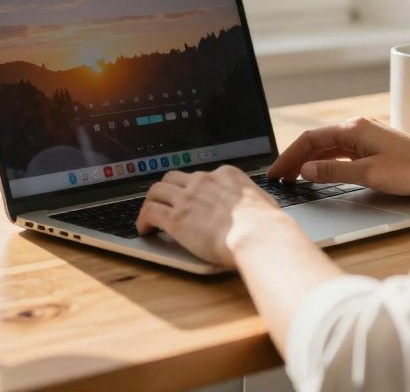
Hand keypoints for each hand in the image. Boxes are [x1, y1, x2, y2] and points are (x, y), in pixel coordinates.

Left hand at [135, 165, 296, 267]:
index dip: (192, 187)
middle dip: (167, 189)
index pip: (201, 176)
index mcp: (226, 175)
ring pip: (157, 191)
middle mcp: (203, 181)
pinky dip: (143, 219)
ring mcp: (187, 198)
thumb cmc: (266, 224)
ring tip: (148, 214)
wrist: (257, 235)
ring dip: (150, 202)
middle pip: (174, 178)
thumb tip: (258, 206)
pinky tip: (144, 229)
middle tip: (165, 202)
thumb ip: (253, 200)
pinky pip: (150, 212)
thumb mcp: (264, 202)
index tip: (190, 197)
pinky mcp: (176, 218)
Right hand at [266, 117, 409, 195]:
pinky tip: (320, 172)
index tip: (276, 172)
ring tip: (293, 177)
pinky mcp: (374, 148)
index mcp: (354, 128)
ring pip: (329, 147)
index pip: (310, 139)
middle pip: (317, 141)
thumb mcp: (368, 174)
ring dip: (309, 161)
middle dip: (295, 158)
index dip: (289, 156)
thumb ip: (333, 171)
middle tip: (279, 177)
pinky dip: (326, 162)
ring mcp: (366, 138)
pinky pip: (341, 153)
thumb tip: (305, 169)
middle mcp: (358, 128)